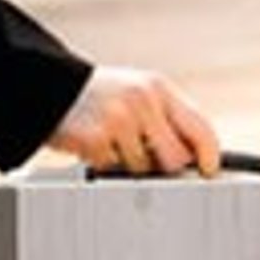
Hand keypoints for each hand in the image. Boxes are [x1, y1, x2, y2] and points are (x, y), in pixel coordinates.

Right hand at [47, 66, 220, 178]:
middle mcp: (142, 101)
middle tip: (146, 158)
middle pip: (176, 159)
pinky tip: (95, 147)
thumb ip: (167, 120)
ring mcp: (118, 120)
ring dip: (130, 168)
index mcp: (158, 89)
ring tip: (114, 144)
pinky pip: (113, 172)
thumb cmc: (101, 96)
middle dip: (164, 167)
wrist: (50, 86)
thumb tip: (196, 159)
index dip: (210, 156)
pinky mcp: (95, 139)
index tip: (209, 172)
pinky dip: (105, 167)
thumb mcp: (140, 94)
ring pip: (143, 171)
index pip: (200, 128)